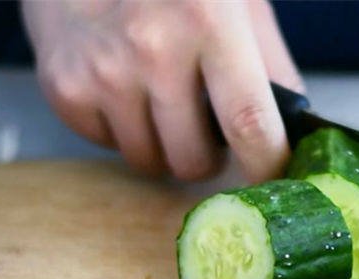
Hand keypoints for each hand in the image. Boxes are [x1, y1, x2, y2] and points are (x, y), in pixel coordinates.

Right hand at [22, 0, 302, 181]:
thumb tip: (294, 129)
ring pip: (148, 161)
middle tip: (205, 127)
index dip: (265, 164)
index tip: (271, 178)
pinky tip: (123, 88)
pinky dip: (121, 131)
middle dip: (207, 158)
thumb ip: (269, 62)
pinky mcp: (63, 86)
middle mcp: (152, 48)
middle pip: (193, 159)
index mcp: (209, 20)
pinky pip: (107, 146)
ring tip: (161, 100)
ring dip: (162, 146)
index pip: (249, 122)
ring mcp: (102, 70)